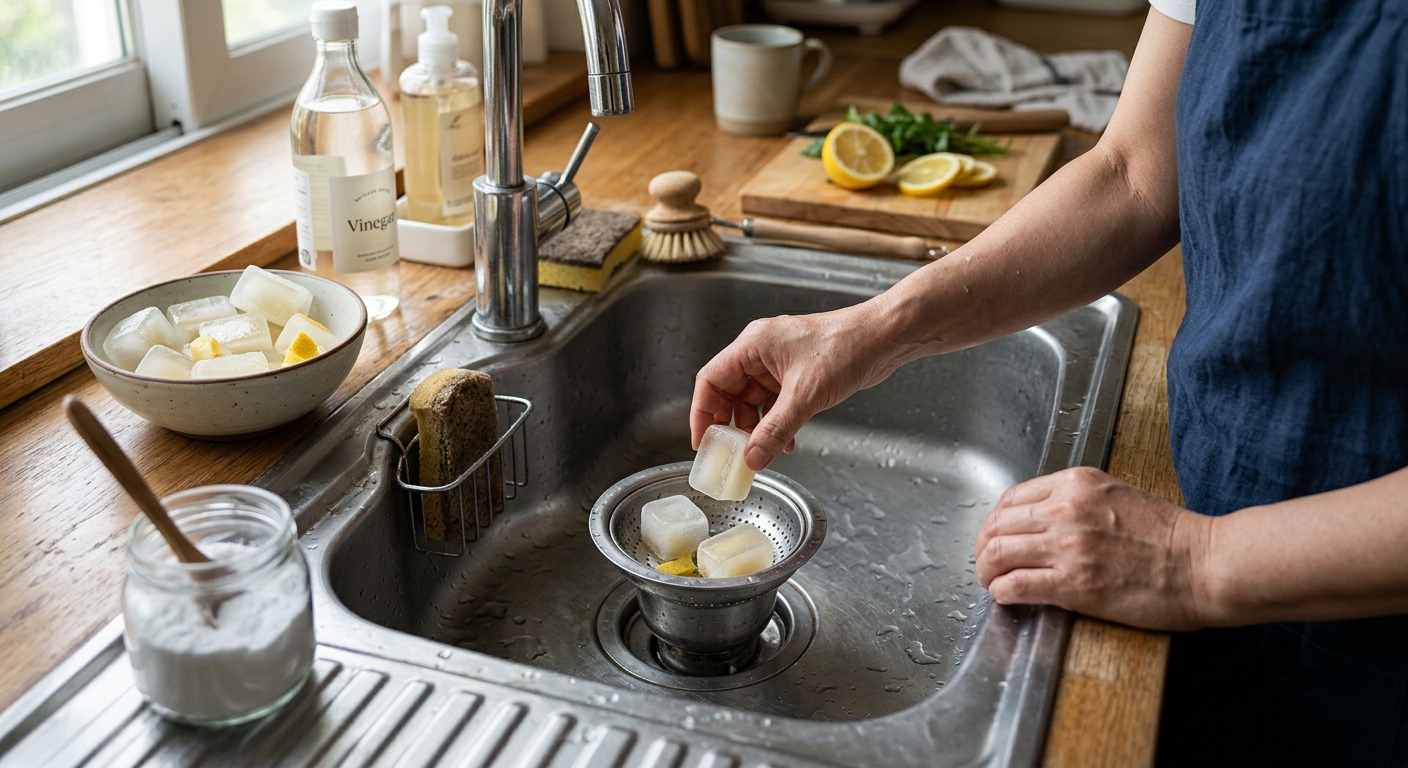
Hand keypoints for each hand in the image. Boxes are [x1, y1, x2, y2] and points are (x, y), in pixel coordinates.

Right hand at [690, 303, 896, 469]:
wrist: (884, 339)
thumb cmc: (847, 346)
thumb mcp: (805, 395)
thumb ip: (776, 429)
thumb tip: (753, 457)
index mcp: (752, 345)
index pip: (711, 380)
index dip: (702, 412)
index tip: (701, 440)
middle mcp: (761, 353)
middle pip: (729, 394)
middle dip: (730, 426)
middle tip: (730, 454)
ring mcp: (779, 365)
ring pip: (753, 403)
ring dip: (757, 430)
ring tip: (761, 453)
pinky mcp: (796, 376)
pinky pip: (775, 405)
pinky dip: (776, 425)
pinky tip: (786, 444)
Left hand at [973, 466, 1212, 630]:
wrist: (1205, 565)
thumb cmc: (1171, 536)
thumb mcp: (1116, 495)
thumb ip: (1076, 501)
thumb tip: (1041, 519)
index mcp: (1076, 483)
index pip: (1011, 498)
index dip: (995, 522)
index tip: (994, 537)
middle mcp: (1065, 509)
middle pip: (997, 525)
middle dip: (982, 547)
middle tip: (985, 564)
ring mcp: (1068, 546)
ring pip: (997, 553)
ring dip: (985, 571)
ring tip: (991, 582)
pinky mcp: (1073, 584)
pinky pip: (1015, 585)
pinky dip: (1002, 592)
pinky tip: (1007, 597)